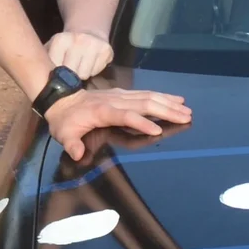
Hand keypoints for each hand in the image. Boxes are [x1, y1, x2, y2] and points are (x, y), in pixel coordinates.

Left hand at [42, 85, 192, 161]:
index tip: (157, 131)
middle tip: (186, 117)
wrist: (62, 98)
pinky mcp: (124, 94)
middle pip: (144, 104)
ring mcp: (121, 95)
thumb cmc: (65, 120)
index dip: (141, 123)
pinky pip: (146, 94)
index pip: (126, 116)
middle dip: (166, 111)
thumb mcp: (64, 133)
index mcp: (103, 111)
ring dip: (169, 103)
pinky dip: (163, 96)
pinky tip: (176, 100)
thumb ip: (72, 144)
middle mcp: (116, 100)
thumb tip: (78, 154)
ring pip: (149, 97)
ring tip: (187, 110)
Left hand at [47, 29, 114, 79]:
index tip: (56, 73)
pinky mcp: (106, 50)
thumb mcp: (51, 49)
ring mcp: (94, 44)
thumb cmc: (65, 46)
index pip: (56, 67)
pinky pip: (97, 71)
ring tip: (80, 66)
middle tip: (69, 70)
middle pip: (71, 73)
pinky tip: (90, 62)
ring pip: (85, 75)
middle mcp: (78, 40)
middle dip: (70, 75)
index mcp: (60, 40)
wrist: (88, 32)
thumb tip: (41, 82)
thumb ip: (44, 61)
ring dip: (82, 74)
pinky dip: (93, 70)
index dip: (56, 74)